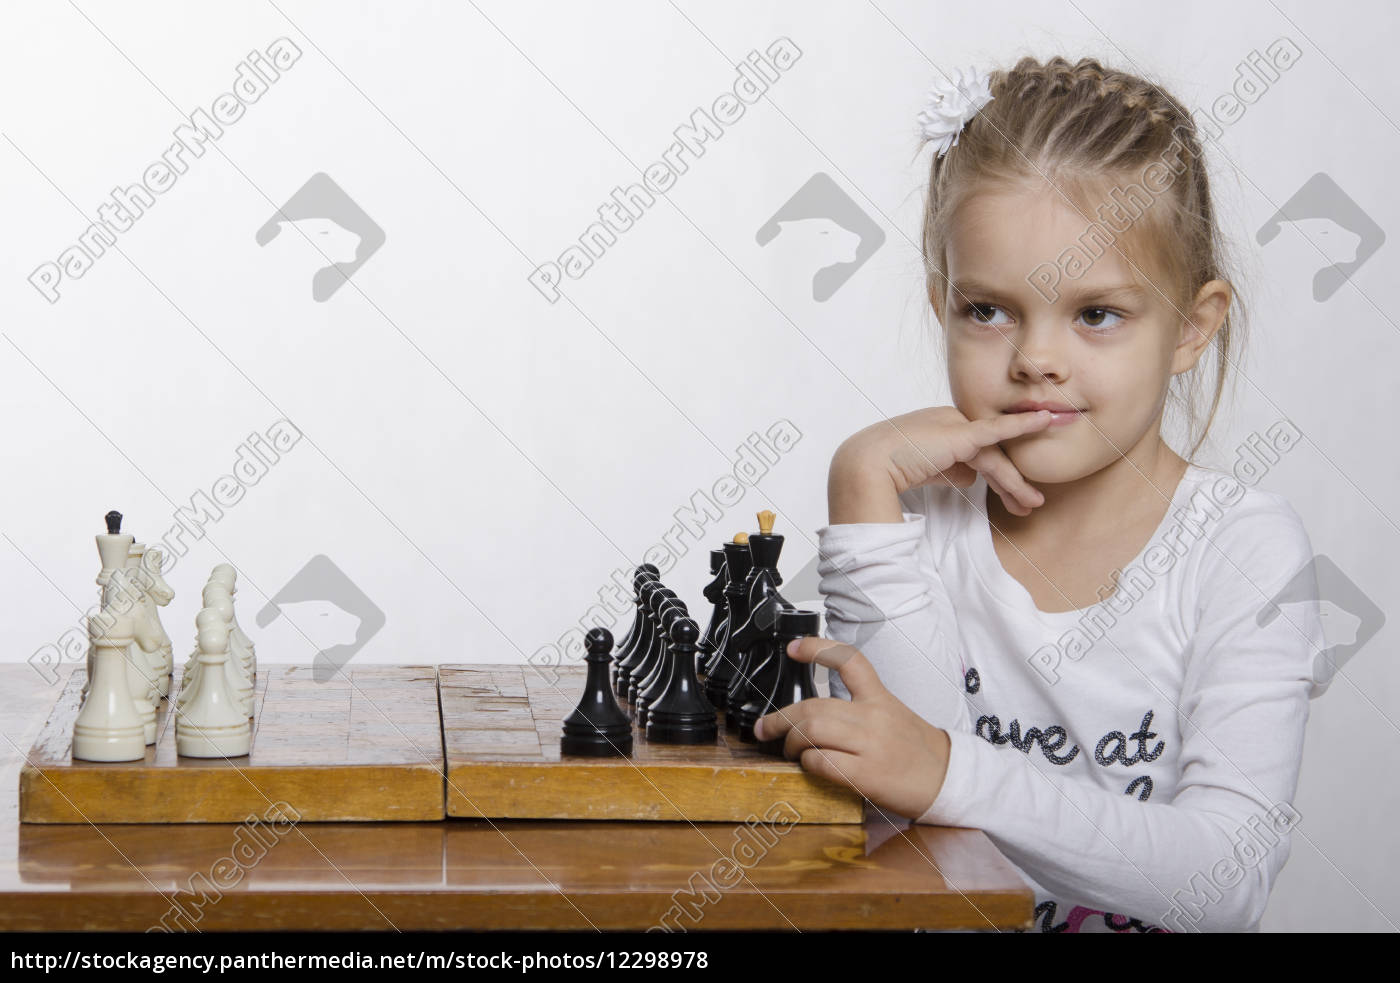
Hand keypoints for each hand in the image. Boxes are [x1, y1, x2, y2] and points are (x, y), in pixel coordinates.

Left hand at [754, 636, 952, 820]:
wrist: (947, 780)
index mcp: (881, 698)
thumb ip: (857, 708)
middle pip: (814, 706)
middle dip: (780, 718)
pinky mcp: (866, 775)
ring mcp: (870, 745)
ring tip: (788, 749)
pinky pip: (822, 761)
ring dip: (790, 740)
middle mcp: (874, 717)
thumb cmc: (917, 750)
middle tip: (767, 728)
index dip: (818, 649)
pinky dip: (807, 763)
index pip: (849, 661)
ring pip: (812, 730)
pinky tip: (808, 765)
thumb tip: (812, 715)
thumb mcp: (892, 714)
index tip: (794, 648)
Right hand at [832, 405, 1051, 518]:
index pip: (976, 453)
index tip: (1010, 496)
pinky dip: (1023, 424)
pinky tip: (1045, 421)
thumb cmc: (885, 470)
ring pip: (994, 457)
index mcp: (940, 429)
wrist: (868, 465)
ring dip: (1014, 482)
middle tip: (1028, 505)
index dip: (995, 476)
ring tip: (1031, 504)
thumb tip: (971, 478)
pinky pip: (999, 430)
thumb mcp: (925, 471)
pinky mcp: (962, 432)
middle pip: (990, 455)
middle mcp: (951, 421)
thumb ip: (948, 471)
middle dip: (1010, 483)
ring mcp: (956, 424)